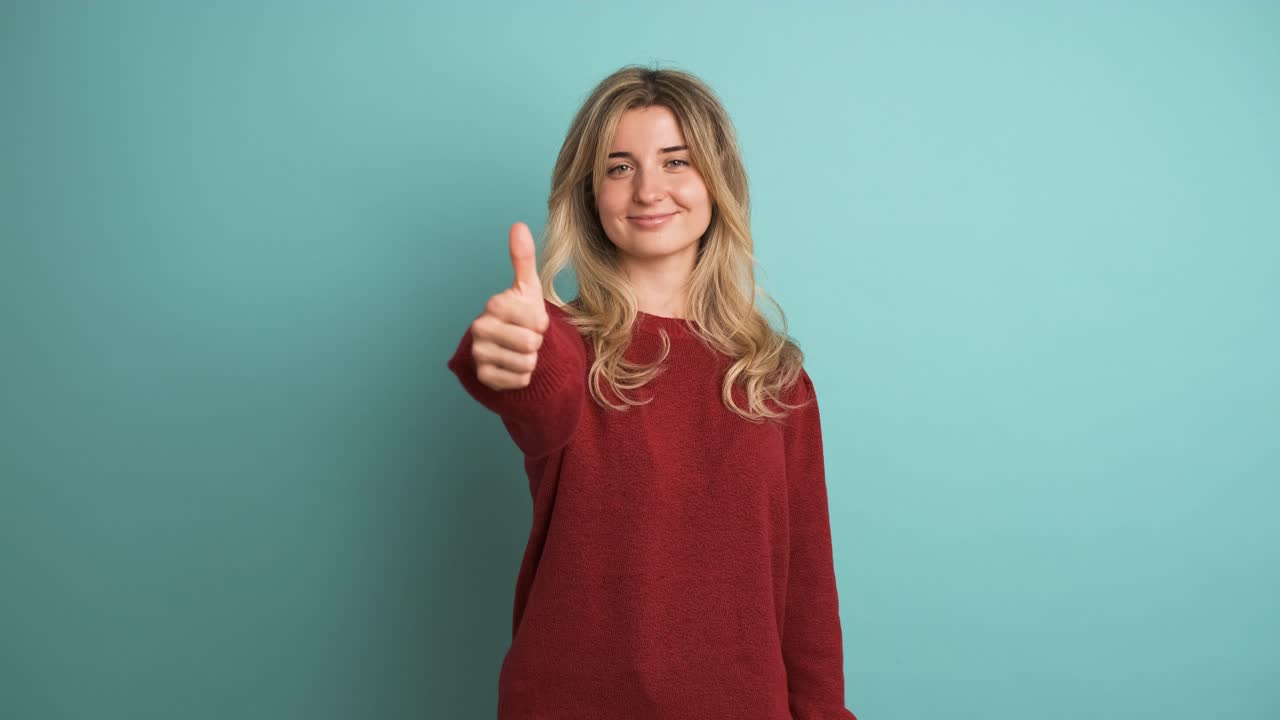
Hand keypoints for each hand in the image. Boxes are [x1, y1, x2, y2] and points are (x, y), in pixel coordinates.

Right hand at [470, 222, 550, 390]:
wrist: (508, 346)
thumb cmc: (521, 315)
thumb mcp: (527, 288)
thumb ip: (523, 258)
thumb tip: (518, 225)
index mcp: (494, 304)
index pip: (536, 321)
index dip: (542, 323)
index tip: (532, 321)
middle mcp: (480, 327)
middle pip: (529, 344)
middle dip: (536, 344)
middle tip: (526, 338)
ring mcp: (479, 353)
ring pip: (525, 363)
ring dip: (530, 360)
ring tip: (520, 351)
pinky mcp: (483, 376)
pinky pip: (518, 381)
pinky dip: (522, 377)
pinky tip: (513, 366)